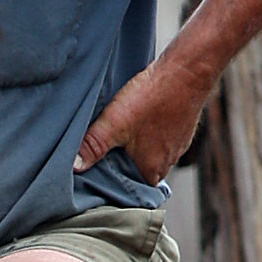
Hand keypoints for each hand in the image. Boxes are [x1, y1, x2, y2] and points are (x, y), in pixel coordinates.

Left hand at [74, 51, 209, 184]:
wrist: (186, 72)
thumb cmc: (151, 98)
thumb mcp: (113, 123)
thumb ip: (92, 146)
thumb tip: (75, 167)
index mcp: (150, 170)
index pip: (128, 189)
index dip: (113, 181)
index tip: (101, 171)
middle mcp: (167, 163)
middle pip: (139, 171)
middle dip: (124, 163)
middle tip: (108, 149)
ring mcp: (177, 146)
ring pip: (151, 153)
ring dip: (138, 146)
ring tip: (124, 133)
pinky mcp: (183, 129)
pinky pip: (163, 138)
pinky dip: (152, 132)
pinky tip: (143, 118)